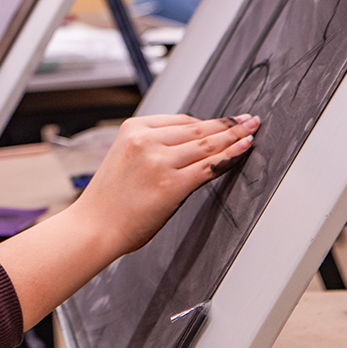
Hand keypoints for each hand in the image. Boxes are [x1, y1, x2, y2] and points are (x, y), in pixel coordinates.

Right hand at [0, 112, 259, 329]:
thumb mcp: (126, 159)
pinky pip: (209, 167)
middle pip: (197, 128)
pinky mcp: (173, 184)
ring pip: (207, 145)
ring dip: (234, 137)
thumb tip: (190, 146)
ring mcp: (160, 161)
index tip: (224, 121)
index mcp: (133, 129)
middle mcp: (146, 140)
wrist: (95, 227)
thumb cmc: (109, 200)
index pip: (181, 120)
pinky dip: (230, 156)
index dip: (207, 122)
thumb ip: (152, 148)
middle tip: (247, 120)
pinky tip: (243, 149)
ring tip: (251, 131)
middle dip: (226, 125)